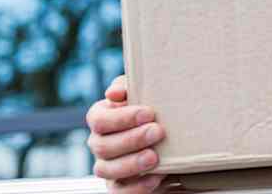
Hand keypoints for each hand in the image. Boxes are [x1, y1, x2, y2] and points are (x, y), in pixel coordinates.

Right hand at [87, 75, 167, 192]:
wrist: (173, 142)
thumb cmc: (154, 112)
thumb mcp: (144, 94)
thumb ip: (128, 87)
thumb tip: (113, 93)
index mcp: (101, 119)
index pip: (99, 120)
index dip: (122, 118)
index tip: (149, 113)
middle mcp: (99, 144)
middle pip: (102, 146)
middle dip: (131, 139)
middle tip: (158, 132)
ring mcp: (107, 168)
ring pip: (106, 170)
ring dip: (132, 163)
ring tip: (155, 157)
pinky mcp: (119, 188)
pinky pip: (119, 192)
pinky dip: (137, 186)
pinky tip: (156, 177)